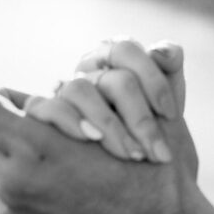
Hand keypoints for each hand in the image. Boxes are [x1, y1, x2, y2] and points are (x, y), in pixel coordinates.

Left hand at [0, 89, 213, 213]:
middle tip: (56, 145)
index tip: (15, 107)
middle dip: (18, 140)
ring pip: (4, 183)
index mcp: (35, 145)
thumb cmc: (156, 171)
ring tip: (76, 184)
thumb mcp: (133, 115)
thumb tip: (60, 71)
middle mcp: (13, 184)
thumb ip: (86, 89)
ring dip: (30, 178)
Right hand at [26, 39, 186, 163]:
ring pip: (80, 90)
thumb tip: (160, 52)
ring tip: (132, 155)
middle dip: (141, 119)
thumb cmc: (145, 125)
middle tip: (157, 152)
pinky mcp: (42, 111)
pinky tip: (92, 140)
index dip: (154, 81)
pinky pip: (45, 108)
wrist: (123, 163)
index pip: (128, 51)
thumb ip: (169, 69)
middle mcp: (88, 66)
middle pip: (114, 80)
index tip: (171, 115)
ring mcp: (64, 88)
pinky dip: (70, 122)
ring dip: (110, 125)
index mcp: (115, 55)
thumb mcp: (162, 98)